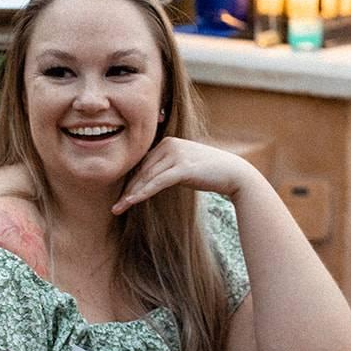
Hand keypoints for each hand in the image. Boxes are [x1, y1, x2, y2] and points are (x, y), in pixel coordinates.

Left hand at [112, 137, 258, 214]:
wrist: (235, 174)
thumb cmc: (210, 173)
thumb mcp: (184, 167)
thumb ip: (166, 169)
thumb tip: (149, 181)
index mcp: (168, 142)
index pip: (144, 164)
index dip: (131, 182)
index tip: (121, 197)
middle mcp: (170, 144)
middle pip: (142, 170)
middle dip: (128, 190)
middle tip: (115, 207)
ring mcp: (176, 154)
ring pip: (147, 177)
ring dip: (131, 194)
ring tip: (118, 208)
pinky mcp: (182, 167)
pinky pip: (157, 182)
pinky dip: (143, 193)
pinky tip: (132, 202)